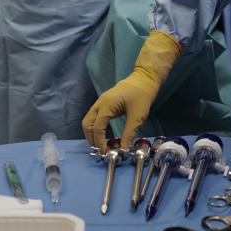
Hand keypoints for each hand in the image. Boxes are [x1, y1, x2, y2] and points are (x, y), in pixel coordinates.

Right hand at [82, 30, 180, 152]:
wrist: (144, 79)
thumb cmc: (142, 95)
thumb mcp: (138, 116)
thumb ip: (129, 133)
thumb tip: (123, 149)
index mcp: (107, 105)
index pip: (97, 127)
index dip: (99, 141)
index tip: (105, 152)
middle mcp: (100, 103)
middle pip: (87, 124)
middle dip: (91, 138)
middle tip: (100, 150)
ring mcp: (100, 102)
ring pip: (88, 120)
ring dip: (91, 133)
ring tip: (100, 145)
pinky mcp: (104, 103)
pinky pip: (94, 117)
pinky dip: (95, 127)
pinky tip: (102, 135)